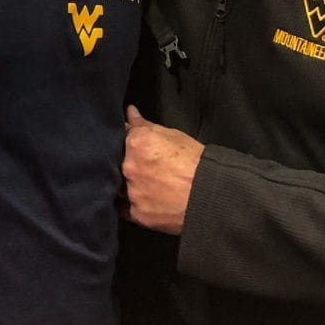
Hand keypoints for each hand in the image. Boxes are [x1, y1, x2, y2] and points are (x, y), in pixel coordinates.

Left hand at [122, 106, 202, 234]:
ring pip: (117, 184)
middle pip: (115, 161)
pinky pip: (123, 207)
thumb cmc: (195, 162)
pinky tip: (141, 199)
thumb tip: (130, 112)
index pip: (119, 136)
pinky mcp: (135, 213)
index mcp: (136, 143)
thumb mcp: (173, 135)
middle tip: (140, 165)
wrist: (209, 195)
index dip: (124, 140)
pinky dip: (129, 202)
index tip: (129, 143)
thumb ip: (145, 124)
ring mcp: (130, 191)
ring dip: (124, 182)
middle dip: (124, 161)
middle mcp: (128, 167)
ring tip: (141, 184)